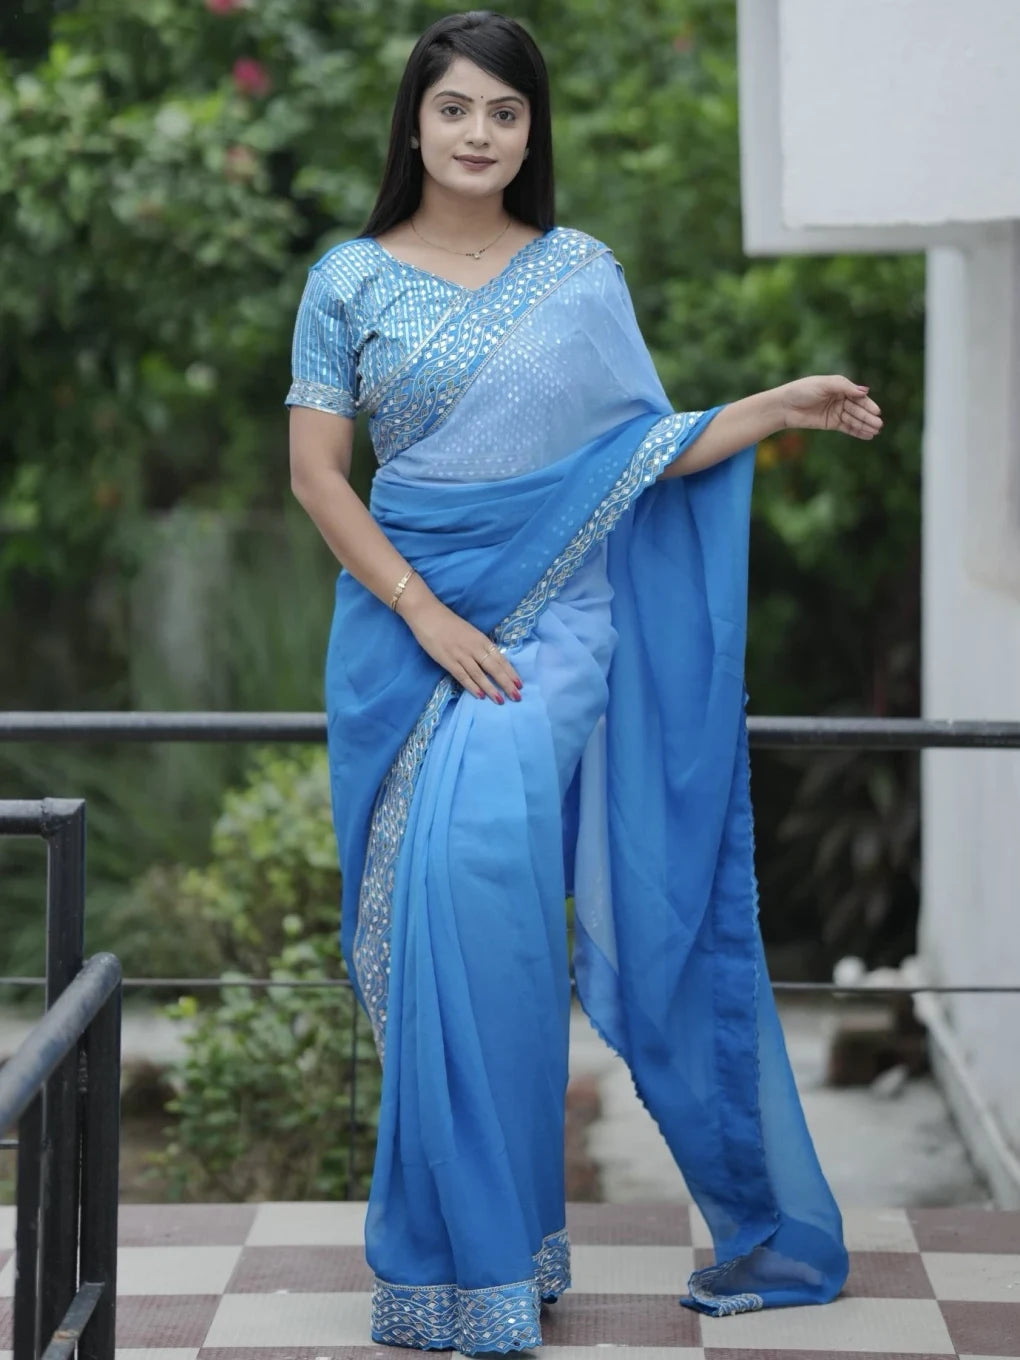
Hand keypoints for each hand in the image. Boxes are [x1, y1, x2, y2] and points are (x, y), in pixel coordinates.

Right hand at [397, 583, 521, 703]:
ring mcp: (461, 654)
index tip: (520, 684)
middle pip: (494, 668)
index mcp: (481, 639)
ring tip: (500, 700)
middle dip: (506, 683)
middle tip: (517, 696)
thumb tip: (491, 661)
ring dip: (491, 688)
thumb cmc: (448, 623)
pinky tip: (480, 695)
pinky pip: (462, 676)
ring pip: (480, 674)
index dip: (510, 672)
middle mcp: (474, 647)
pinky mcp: (448, 660)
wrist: (428, 614)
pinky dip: (472, 686)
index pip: (500, 658)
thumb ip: (480, 645)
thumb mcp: (470, 632)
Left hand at [779, 375, 882, 439]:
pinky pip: (847, 428)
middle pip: (858, 409)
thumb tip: (865, 391)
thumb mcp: (824, 384)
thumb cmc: (802, 391)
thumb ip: (845, 387)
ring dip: (865, 425)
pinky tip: (867, 435)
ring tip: (875, 432)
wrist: (784, 406)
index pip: (858, 397)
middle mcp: (840, 399)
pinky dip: (857, 431)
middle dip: (868, 417)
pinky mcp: (830, 423)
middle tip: (879, 425)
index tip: (877, 412)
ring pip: (853, 419)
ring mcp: (835, 412)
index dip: (868, 404)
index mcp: (840, 387)